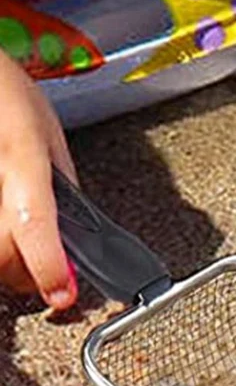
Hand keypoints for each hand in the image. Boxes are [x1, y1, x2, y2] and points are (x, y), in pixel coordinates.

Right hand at [0, 51, 76, 307]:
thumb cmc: (2, 90)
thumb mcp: (47, 134)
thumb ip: (62, 187)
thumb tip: (78, 238)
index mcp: (21, 152)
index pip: (34, 222)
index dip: (48, 266)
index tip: (61, 294)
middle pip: (1, 251)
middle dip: (25, 275)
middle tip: (42, 274)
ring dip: (3, 264)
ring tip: (16, 248)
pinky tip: (4, 235)